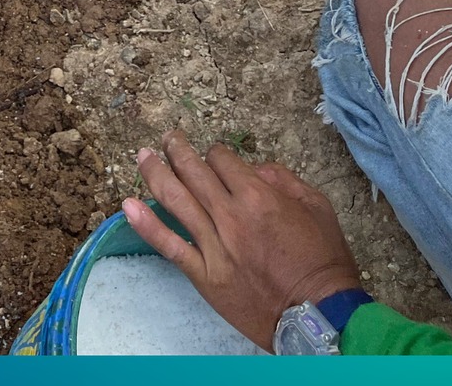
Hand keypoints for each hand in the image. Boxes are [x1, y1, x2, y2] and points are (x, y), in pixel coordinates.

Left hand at [122, 131, 362, 351]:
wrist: (317, 314)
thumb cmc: (323, 260)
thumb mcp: (317, 207)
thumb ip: (285, 180)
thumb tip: (256, 168)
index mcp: (259, 196)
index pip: (223, 160)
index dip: (216, 152)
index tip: (215, 156)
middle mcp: (231, 216)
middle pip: (194, 172)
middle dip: (177, 150)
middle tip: (166, 138)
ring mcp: (214, 246)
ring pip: (176, 201)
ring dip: (156, 173)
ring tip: (143, 156)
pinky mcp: (204, 275)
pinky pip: (170, 246)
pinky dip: (147, 225)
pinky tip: (128, 206)